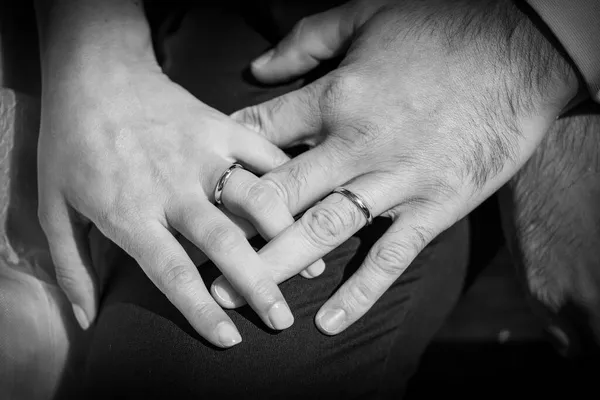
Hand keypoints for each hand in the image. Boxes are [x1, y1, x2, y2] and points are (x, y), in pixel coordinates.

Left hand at [38, 48, 309, 346]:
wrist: (95, 73)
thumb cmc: (71, 141)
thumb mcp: (53, 206)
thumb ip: (70, 266)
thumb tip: (86, 319)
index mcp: (132, 211)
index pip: (173, 272)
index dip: (203, 311)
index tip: (230, 340)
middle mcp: (174, 188)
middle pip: (226, 244)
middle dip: (260, 285)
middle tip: (283, 319)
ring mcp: (204, 154)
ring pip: (257, 198)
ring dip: (288, 234)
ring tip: (313, 264)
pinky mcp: (223, 127)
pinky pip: (265, 155)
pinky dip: (290, 179)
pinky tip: (310, 203)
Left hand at [212, 0, 577, 333]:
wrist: (519, 52)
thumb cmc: (440, 30)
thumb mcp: (364, 16)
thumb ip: (305, 40)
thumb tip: (256, 66)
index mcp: (335, 96)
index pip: (262, 134)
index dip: (229, 159)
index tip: (207, 184)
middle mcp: (356, 144)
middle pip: (280, 193)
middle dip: (235, 227)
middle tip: (199, 258)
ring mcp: (395, 180)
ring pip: (323, 230)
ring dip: (276, 265)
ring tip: (238, 293)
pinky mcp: (434, 206)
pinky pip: (391, 256)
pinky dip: (360, 292)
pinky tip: (329, 321)